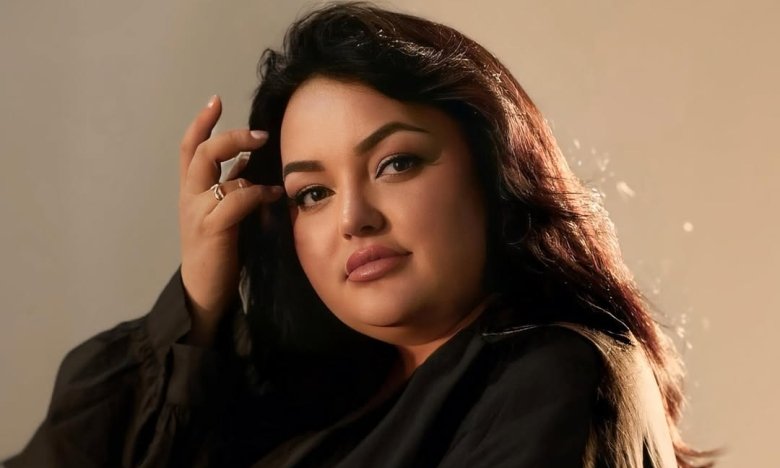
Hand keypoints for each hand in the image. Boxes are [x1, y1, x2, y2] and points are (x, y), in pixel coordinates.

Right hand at [178, 95, 282, 345]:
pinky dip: (257, 191)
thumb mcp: (224, 212)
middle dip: (230, 135)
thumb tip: (248, 161)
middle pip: (201, 151)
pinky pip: (236, 198)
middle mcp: (189, 197)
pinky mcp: (213, 229)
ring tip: (270, 160)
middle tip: (259, 133)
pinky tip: (274, 193)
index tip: (216, 100)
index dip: (201, 123)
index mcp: (191, 191)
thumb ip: (232, 185)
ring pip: (215, 170)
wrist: (204, 292)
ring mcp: (198, 212)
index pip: (190, 147)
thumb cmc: (219, 251)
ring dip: (246, 160)